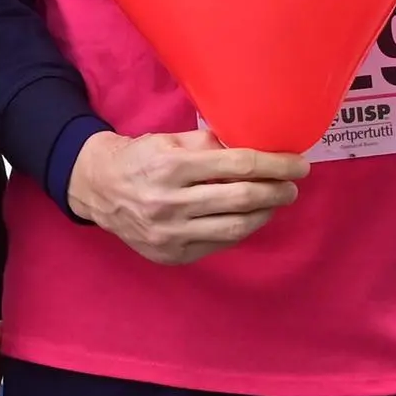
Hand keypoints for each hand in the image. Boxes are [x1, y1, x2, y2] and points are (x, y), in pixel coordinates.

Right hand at [67, 129, 307, 266]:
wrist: (98, 188)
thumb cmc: (140, 157)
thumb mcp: (170, 140)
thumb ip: (210, 144)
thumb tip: (253, 144)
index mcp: (172, 167)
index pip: (238, 166)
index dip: (274, 165)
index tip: (298, 164)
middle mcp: (171, 203)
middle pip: (241, 198)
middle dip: (276, 191)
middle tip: (293, 185)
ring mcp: (170, 234)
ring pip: (234, 227)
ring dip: (265, 214)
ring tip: (277, 201)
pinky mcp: (171, 255)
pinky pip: (218, 243)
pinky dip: (241, 230)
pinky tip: (252, 217)